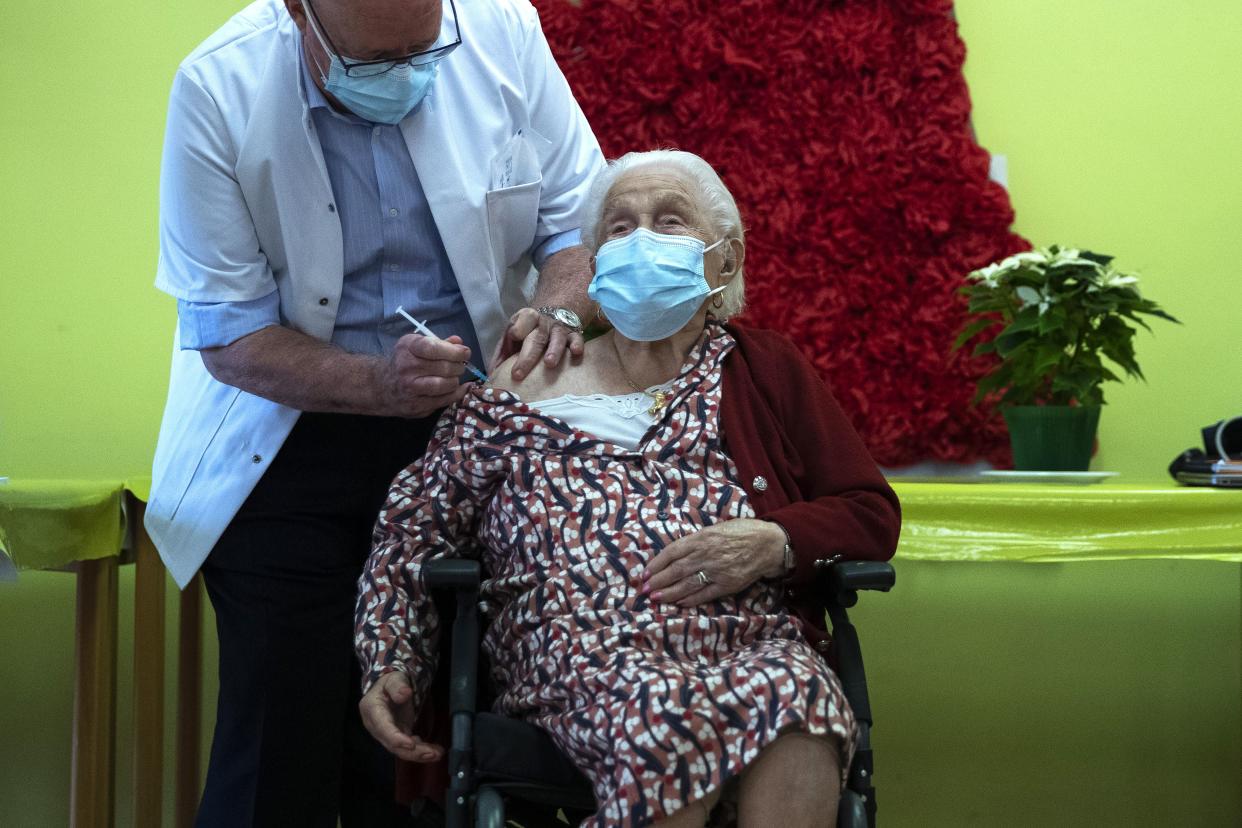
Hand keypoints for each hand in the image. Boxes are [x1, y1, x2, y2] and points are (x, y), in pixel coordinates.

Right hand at [359, 671, 443, 762]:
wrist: (388, 688)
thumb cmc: (389, 683)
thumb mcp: (393, 678)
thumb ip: (397, 686)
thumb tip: (405, 693)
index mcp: (372, 710)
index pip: (383, 728)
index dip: (396, 739)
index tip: (412, 744)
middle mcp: (376, 727)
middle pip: (393, 744)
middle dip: (413, 752)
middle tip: (433, 754)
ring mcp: (386, 734)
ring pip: (401, 750)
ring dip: (419, 754)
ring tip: (438, 754)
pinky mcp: (397, 736)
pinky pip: (407, 747)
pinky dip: (421, 750)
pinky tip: (434, 750)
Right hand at [378, 333, 471, 417]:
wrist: (382, 387)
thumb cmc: (404, 362)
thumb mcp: (416, 345)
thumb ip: (439, 343)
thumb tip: (459, 343)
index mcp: (407, 348)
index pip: (434, 348)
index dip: (454, 351)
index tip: (465, 353)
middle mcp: (407, 368)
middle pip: (444, 367)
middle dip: (458, 366)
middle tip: (460, 365)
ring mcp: (411, 388)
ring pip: (446, 384)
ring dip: (456, 380)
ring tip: (454, 376)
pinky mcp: (417, 405)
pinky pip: (444, 400)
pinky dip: (456, 393)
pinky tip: (460, 388)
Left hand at [493, 307, 584, 381]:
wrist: (555, 313)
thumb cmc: (529, 330)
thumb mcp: (513, 334)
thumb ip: (502, 352)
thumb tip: (492, 374)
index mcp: (526, 319)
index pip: (523, 320)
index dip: (519, 327)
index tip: (513, 335)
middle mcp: (543, 323)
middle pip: (536, 338)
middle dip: (527, 356)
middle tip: (518, 374)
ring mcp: (559, 329)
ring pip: (557, 338)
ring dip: (553, 351)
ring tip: (549, 363)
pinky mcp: (574, 334)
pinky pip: (577, 339)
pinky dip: (577, 345)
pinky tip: (576, 352)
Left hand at [643, 519, 786, 605]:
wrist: (767, 543)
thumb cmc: (740, 532)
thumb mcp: (715, 529)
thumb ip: (696, 541)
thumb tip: (674, 554)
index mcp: (702, 538)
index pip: (672, 551)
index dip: (656, 563)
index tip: (645, 572)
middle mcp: (707, 554)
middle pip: (676, 570)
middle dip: (658, 581)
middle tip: (644, 589)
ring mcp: (717, 571)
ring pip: (687, 584)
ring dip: (669, 593)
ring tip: (656, 599)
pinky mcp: (728, 584)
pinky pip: (705, 594)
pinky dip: (691, 600)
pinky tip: (679, 603)